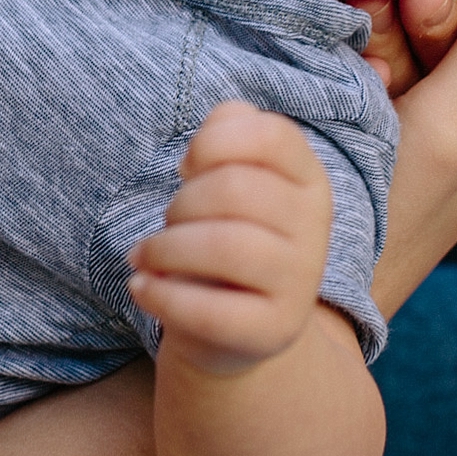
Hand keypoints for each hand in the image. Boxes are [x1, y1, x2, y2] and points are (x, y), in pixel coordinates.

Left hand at [131, 104, 336, 375]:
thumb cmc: (221, 241)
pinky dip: (160, 295)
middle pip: (236, 189)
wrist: (231, 331)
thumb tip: (220, 124)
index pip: (272, 135)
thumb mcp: (226, 183)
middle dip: (181, 203)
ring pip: (223, 246)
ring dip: (165, 248)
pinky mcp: (274, 331)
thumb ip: (227, 135)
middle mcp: (315, 229)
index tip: (186, 168)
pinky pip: (210, 309)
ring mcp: (300, 283)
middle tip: (169, 224)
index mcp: (309, 182)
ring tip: (148, 256)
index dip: (214, 142)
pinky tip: (141, 287)